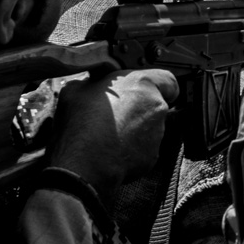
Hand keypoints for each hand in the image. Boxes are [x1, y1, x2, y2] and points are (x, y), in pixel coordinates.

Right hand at [48, 69, 178, 204]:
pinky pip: (144, 148)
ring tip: (108, 134)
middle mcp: (156, 107)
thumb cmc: (82, 123)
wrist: (85, 163)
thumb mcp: (75, 89)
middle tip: (115, 114)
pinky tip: (112, 150)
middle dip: (139, 108)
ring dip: (134, 129)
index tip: (148, 90)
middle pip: (155, 104)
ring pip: (150, 127)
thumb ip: (93, 83)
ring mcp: (157, 133)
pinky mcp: (153, 155)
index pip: (168, 80)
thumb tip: (91, 86)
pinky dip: (132, 149)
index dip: (160, 85)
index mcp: (142, 84)